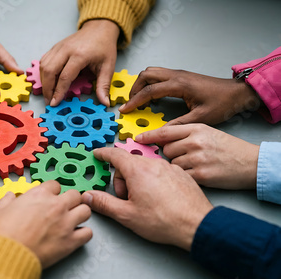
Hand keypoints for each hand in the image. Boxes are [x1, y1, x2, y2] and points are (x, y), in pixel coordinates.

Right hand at [0, 181, 91, 267]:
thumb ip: (8, 200)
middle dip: (70, 200)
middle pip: (74, 195)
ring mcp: (66, 223)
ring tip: (73, 219)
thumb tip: (10, 197)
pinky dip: (84, 234)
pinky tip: (76, 235)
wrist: (8, 253)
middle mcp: (56, 205)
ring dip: (80, 214)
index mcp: (40, 194)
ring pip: (85, 211)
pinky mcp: (71, 241)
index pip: (55, 184)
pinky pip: (88, 233)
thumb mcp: (0, 209)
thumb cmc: (3, 232)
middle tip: (64, 207)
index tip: (50, 197)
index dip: (52, 191)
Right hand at [40, 19, 119, 105]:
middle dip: (47, 89)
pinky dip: (43, 73)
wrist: (99, 28)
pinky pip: (44, 61)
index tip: (54, 103)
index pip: (65, 76)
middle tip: (49, 101)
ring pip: (44, 66)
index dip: (58, 92)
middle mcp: (66, 50)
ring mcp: (59, 47)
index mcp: (80, 55)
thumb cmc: (104, 47)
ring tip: (48, 93)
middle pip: (50, 71)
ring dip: (44, 81)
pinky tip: (48, 81)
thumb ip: (104, 85)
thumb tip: (105, 103)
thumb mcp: (108, 67)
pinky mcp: (55, 47)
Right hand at [82, 147, 212, 250]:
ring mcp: (169, 167)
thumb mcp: (126, 215)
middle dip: (122, 179)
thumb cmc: (163, 221)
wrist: (197, 225)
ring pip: (145, 167)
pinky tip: (159, 198)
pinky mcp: (181, 173)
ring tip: (144, 201)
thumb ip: (104, 203)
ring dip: (138, 180)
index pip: (115, 154)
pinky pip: (160, 171)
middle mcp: (153, 163)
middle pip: (129, 163)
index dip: (103, 154)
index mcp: (137, 170)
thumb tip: (88, 196)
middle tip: (126, 199)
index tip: (98, 154)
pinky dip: (154, 180)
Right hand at [119, 67, 260, 124]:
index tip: (124, 109)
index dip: (135, 101)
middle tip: (130, 104)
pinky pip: (158, 74)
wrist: (236, 92)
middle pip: (146, 75)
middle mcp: (177, 75)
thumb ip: (178, 124)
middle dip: (134, 89)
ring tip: (138, 99)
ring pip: (151, 71)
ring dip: (141, 84)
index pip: (150, 90)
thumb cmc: (221, 104)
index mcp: (180, 85)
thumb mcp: (200, 119)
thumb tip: (160, 132)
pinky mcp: (180, 75)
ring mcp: (178, 73)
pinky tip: (151, 96)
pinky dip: (149, 83)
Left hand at [136, 124, 259, 188]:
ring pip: (172, 164)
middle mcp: (195, 142)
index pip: (165, 132)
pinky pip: (180, 176)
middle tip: (185, 157)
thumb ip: (185, 134)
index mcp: (196, 129)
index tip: (137, 139)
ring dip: (177, 167)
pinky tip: (196, 174)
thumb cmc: (228, 148)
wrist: (251, 163)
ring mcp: (197, 159)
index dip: (149, 136)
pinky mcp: (200, 175)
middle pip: (166, 150)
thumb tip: (160, 139)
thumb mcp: (207, 132)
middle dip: (170, 155)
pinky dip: (184, 177)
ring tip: (195, 165)